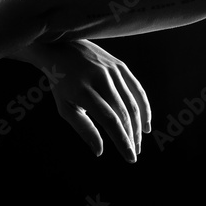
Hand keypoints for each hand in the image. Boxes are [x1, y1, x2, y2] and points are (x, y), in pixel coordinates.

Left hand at [22, 39, 150, 162]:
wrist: (61, 47)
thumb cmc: (61, 83)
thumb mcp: (65, 107)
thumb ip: (83, 129)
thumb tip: (100, 152)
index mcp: (84, 91)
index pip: (110, 120)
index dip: (122, 140)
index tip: (130, 158)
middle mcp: (100, 78)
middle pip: (124, 113)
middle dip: (131, 136)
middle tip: (134, 153)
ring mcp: (112, 70)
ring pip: (132, 103)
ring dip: (138, 126)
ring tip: (137, 142)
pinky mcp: (120, 65)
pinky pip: (137, 89)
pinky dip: (144, 107)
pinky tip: (145, 124)